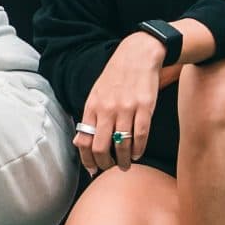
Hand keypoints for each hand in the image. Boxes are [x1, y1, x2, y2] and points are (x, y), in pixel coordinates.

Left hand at [74, 31, 166, 173]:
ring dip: (125, 161)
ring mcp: (126, 109)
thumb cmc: (115, 77)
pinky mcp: (144, 108)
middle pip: (101, 147)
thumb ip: (90, 118)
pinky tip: (138, 154)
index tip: (93, 168)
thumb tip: (80, 142)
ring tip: (127, 164)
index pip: (83, 141)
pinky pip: (141, 136)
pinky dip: (139, 150)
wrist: (137, 55)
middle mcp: (106, 109)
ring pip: (123, 145)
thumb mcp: (96, 94)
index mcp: (92, 107)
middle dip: (106, 164)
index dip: (87, 160)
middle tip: (111, 168)